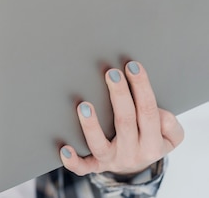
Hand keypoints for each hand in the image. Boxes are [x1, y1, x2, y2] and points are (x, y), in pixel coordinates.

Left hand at [60, 61, 184, 175]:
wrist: (136, 168)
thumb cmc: (148, 138)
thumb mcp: (169, 135)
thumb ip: (169, 124)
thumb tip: (159, 113)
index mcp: (153, 143)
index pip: (148, 112)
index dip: (142, 88)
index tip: (132, 66)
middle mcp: (133, 153)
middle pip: (125, 122)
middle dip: (119, 95)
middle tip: (112, 73)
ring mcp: (111, 160)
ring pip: (99, 144)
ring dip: (91, 125)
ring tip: (84, 105)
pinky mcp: (95, 166)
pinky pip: (83, 167)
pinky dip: (73, 160)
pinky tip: (64, 148)